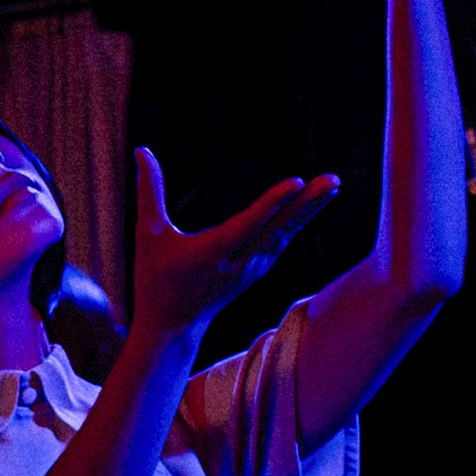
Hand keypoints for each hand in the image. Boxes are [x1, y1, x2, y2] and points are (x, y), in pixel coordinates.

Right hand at [128, 147, 337, 341]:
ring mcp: (254, 267)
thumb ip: (149, 191)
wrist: (173, 325)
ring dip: (310, 208)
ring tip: (332, 184)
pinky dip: (298, 220)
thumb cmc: (155, 277)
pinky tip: (311, 204)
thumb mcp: (148, 233)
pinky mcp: (258, 268)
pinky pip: (282, 239)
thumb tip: (141, 151)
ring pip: (287, 232)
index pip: (249, 223)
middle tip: (333, 181)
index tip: (296, 182)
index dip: (272, 202)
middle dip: (308, 203)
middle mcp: (241, 261)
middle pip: (280, 227)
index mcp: (214, 252)